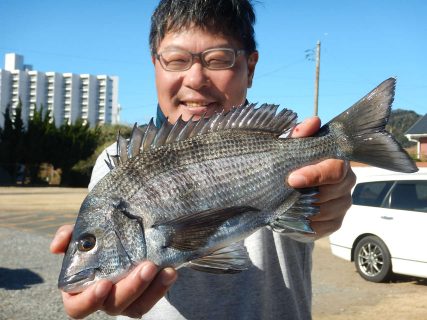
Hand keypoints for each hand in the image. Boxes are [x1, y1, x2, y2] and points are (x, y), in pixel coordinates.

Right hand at [50, 225, 176, 318]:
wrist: (121, 238)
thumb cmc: (95, 240)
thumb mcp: (81, 235)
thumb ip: (68, 237)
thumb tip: (57, 245)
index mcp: (80, 290)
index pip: (78, 307)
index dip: (89, 300)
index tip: (104, 283)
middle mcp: (103, 300)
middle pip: (114, 305)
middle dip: (132, 288)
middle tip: (147, 267)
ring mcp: (125, 301)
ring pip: (138, 305)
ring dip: (152, 289)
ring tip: (165, 270)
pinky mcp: (144, 296)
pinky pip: (154, 297)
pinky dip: (163, 286)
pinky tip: (171, 271)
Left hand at [288, 117, 355, 238]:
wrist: (283, 190)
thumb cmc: (290, 163)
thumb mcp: (290, 147)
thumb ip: (300, 135)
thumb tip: (313, 122)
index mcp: (338, 161)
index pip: (336, 169)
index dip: (315, 175)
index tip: (292, 179)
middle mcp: (346, 183)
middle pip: (334, 192)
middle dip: (307, 194)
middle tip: (285, 193)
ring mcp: (342, 204)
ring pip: (327, 212)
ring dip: (304, 209)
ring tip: (285, 204)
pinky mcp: (335, 223)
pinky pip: (322, 228)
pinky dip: (305, 225)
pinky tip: (291, 218)